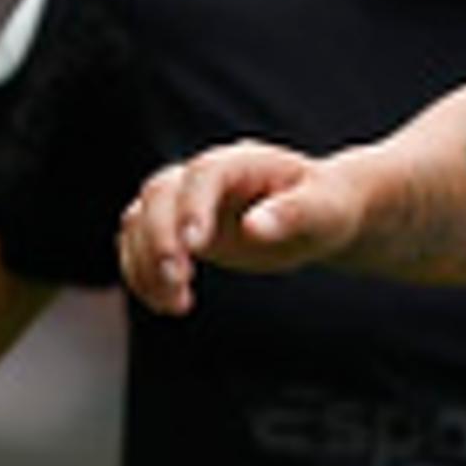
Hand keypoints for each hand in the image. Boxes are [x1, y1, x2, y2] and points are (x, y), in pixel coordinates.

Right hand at [119, 143, 358, 312]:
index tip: (195, 246)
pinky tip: (168, 304)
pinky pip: (139, 245)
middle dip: (159, 238)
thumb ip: (293, 214)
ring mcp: (186, 200)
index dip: (193, 206)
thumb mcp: (324, 210)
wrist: (317, 215)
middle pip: (159, 193)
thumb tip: (254, 227)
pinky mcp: (177, 228)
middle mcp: (205, 176)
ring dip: (145, 262)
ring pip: (140, 219)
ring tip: (176, 303)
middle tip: (178, 281)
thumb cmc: (327, 206)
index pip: (205, 174)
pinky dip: (142, 274)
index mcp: (243, 161)